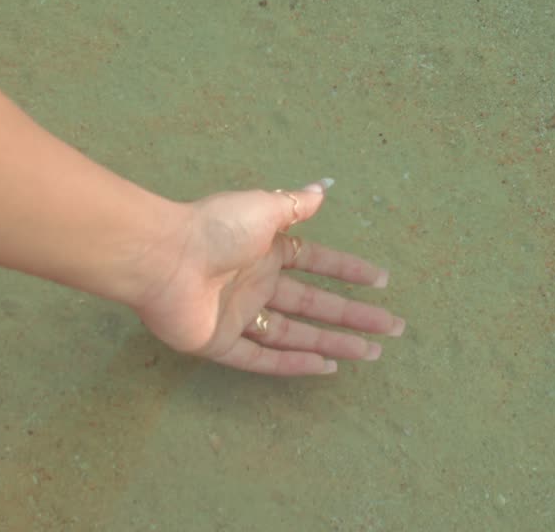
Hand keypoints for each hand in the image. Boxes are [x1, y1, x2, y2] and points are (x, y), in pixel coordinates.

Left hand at [133, 179, 404, 375]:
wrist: (163, 257)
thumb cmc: (214, 227)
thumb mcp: (262, 208)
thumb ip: (294, 205)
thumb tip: (323, 187)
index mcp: (265, 248)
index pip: (316, 262)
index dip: (347, 271)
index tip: (380, 281)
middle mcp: (255, 282)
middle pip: (314, 303)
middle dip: (353, 316)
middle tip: (391, 328)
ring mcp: (238, 315)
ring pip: (295, 333)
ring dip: (333, 343)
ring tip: (370, 353)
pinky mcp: (220, 343)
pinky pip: (262, 358)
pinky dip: (293, 364)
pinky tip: (324, 368)